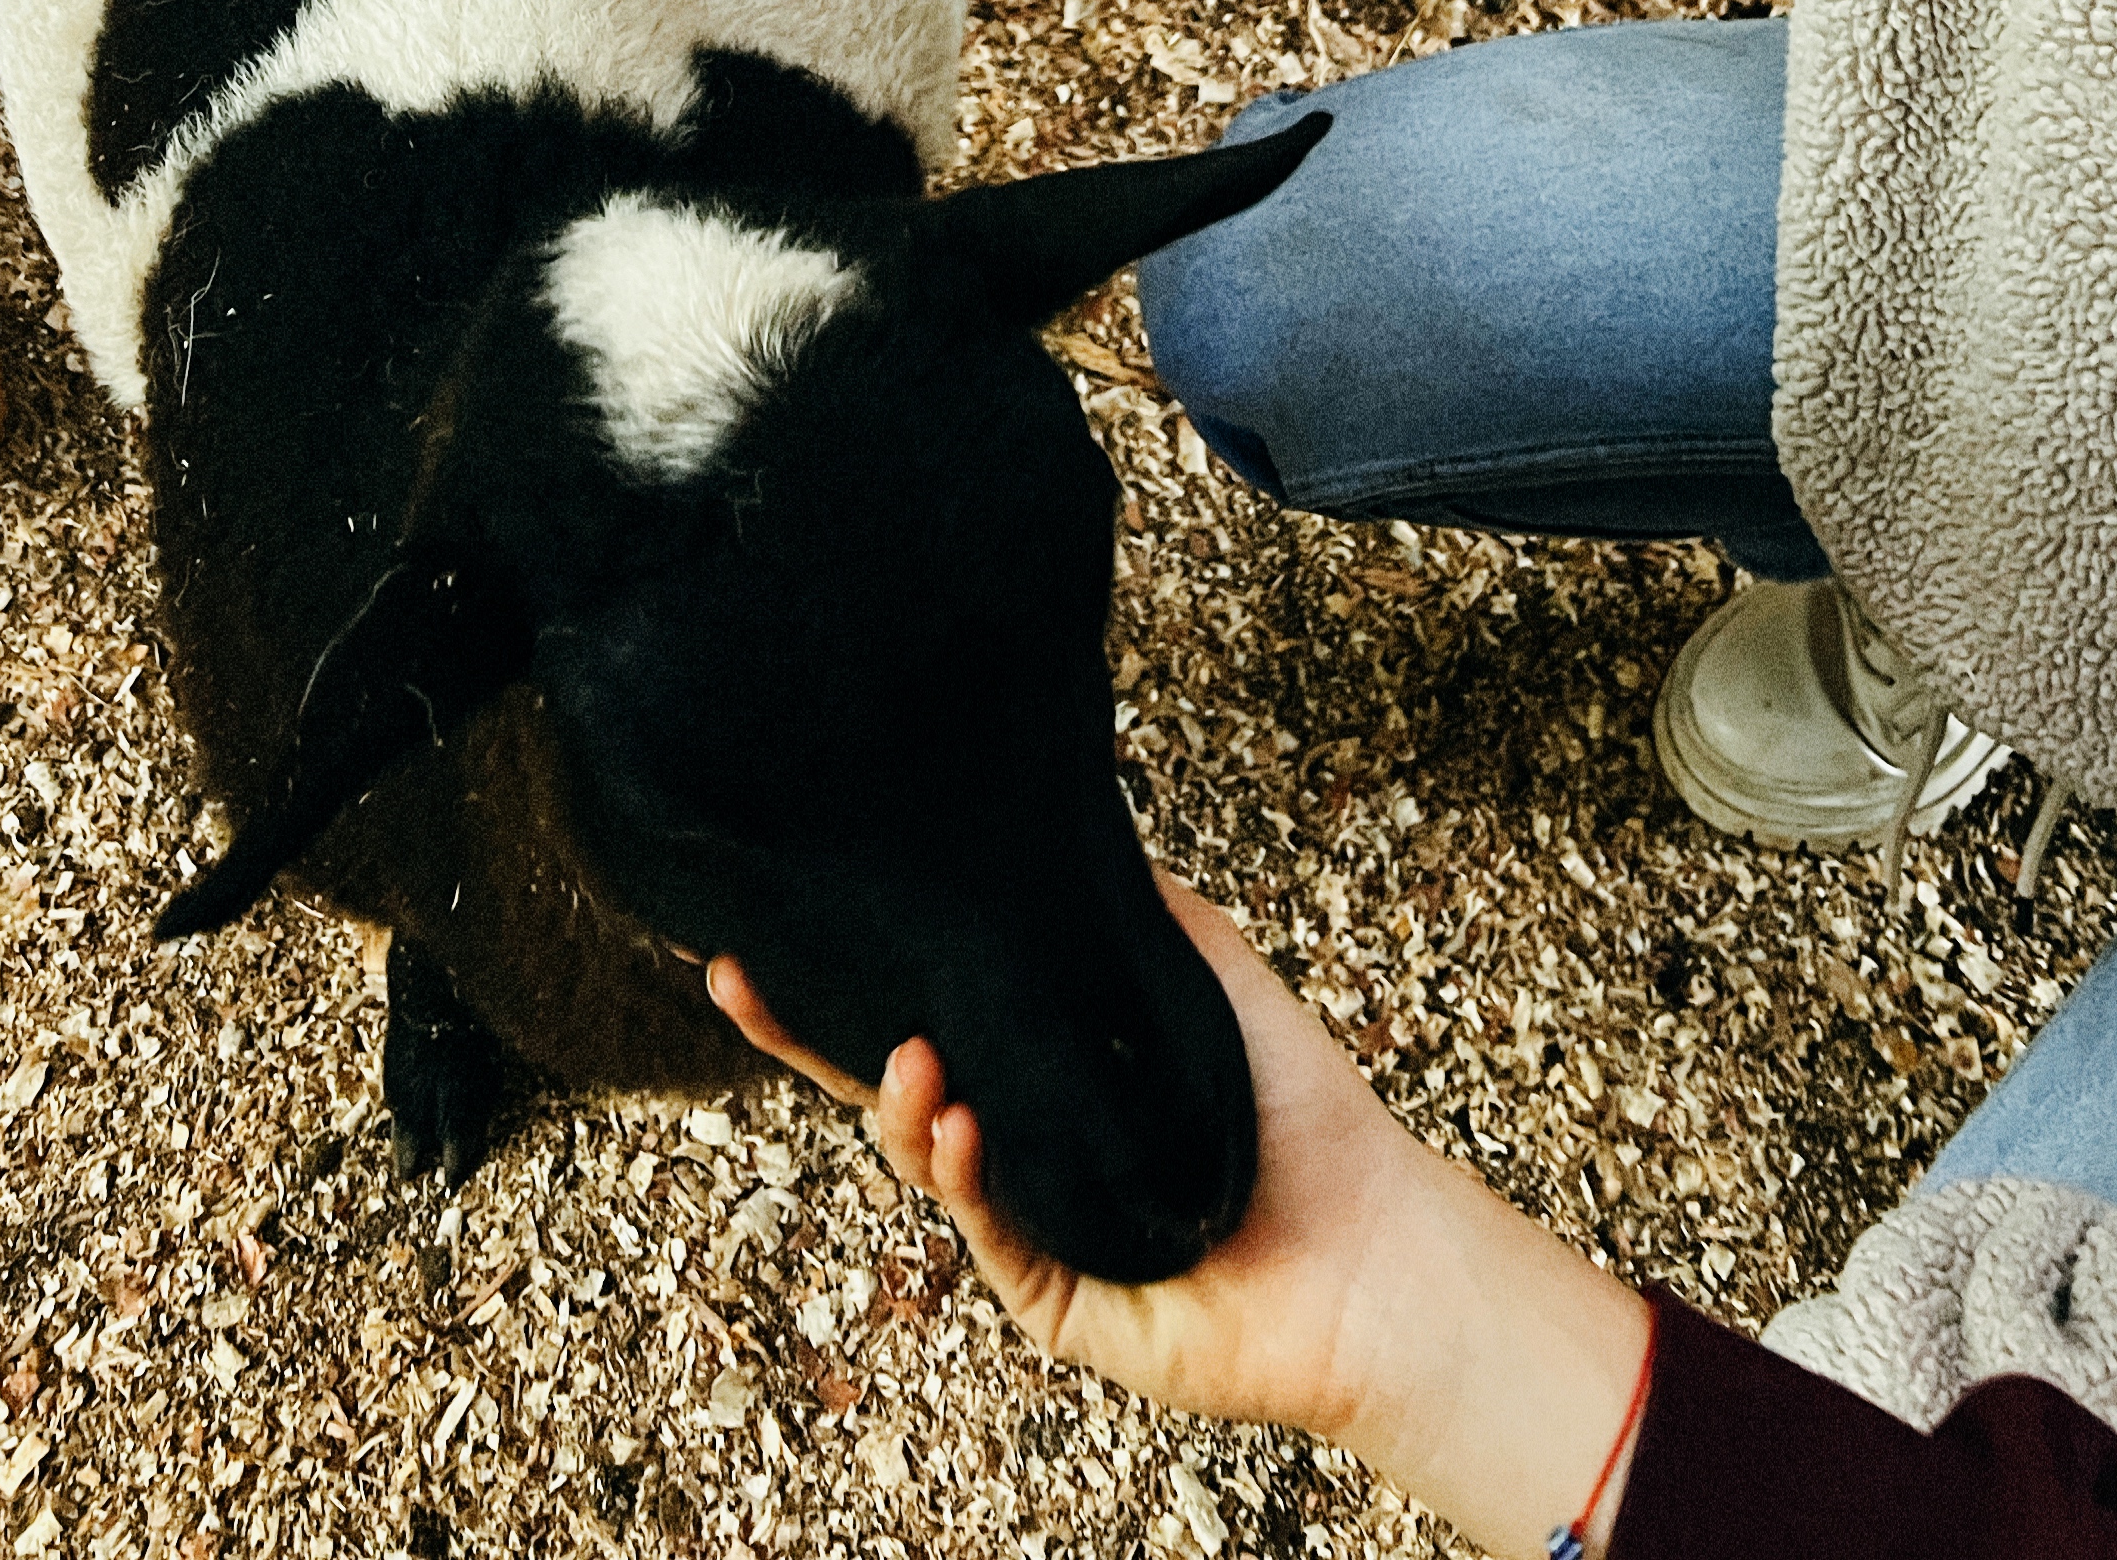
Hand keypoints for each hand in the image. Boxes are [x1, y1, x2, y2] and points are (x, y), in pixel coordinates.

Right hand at [710, 876, 1654, 1559]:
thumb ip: (1130, 905)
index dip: (836, 983)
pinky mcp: (1052, 1298)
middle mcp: (1017, 1142)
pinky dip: (967, 1174)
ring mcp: (1028, 1223)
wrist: (1370, 1242)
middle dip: (804, 1038)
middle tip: (746, 978)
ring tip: (917, 1059)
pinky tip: (965, 1124)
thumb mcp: (1207, 970)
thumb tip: (1059, 817)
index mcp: (1037, 1070)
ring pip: (924, 1155)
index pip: (916, 1015)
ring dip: (903, 1104)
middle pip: (883, 1087)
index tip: (763, 934)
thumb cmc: (1299, 1109)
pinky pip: (987, 1232)